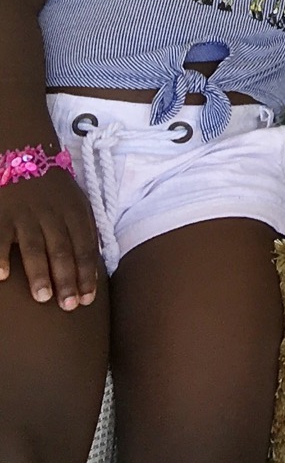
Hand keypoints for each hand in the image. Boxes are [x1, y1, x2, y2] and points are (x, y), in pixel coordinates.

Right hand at [0, 164, 100, 309]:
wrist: (24, 156)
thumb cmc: (55, 190)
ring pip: (34, 247)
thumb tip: (96, 261)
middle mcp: (52, 215)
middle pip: (62, 250)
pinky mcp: (1, 215)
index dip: (87, 274)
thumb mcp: (77, 203)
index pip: (85, 247)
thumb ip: (86, 229)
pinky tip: (2, 277)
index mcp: (75, 212)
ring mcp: (25, 215)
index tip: (89, 299)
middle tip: (69, 306)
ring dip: (39, 273)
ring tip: (42, 297)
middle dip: (67, 279)